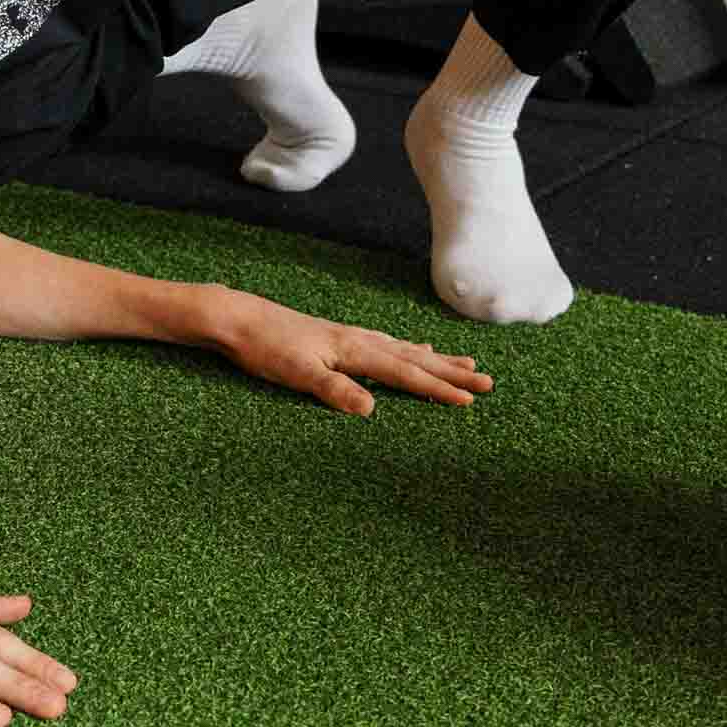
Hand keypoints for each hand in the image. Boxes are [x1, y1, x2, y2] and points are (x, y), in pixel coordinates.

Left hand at [198, 289, 491, 416]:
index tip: (470, 400)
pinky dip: (408, 350)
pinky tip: (413, 349)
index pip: (406, 374)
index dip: (438, 388)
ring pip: (405, 350)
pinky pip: (387, 345)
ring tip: (465, 363)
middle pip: (415, 359)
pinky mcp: (339, 339)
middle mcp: (359, 341)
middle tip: (488, 382)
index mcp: (355, 350)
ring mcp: (350, 338)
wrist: (238, 318)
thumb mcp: (297, 373)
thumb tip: (370, 409)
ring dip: (436, 360)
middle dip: (452, 373)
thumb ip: (334, 390)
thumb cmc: (265, 348)